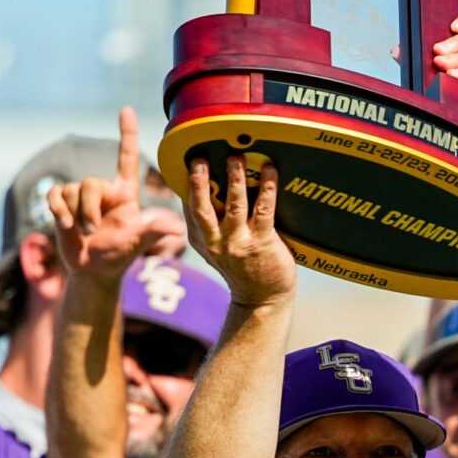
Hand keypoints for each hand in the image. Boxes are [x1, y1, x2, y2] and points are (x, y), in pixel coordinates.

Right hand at [47, 109, 170, 280]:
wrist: (92, 271)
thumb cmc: (118, 256)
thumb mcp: (136, 245)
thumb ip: (153, 233)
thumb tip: (177, 229)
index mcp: (125, 194)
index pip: (126, 158)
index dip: (127, 133)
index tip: (127, 109)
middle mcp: (104, 191)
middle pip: (90, 183)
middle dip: (89, 210)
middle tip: (94, 231)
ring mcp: (82, 197)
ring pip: (71, 190)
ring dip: (74, 215)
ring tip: (84, 233)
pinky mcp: (63, 204)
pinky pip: (55, 193)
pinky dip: (57, 210)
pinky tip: (65, 225)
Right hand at [186, 155, 295, 307]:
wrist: (262, 300)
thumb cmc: (244, 270)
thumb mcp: (219, 249)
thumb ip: (213, 225)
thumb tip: (216, 188)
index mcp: (202, 241)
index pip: (189, 209)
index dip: (187, 187)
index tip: (187, 164)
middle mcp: (215, 242)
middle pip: (202, 207)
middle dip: (199, 181)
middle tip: (198, 159)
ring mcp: (237, 243)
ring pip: (233, 205)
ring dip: (234, 178)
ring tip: (235, 157)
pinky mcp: (261, 244)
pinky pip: (263, 210)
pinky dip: (267, 187)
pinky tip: (270, 171)